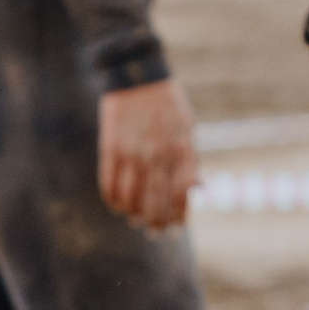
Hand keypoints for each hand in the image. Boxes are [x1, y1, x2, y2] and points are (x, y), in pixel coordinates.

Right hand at [98, 77, 198, 230]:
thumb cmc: (167, 104)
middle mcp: (158, 155)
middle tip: (155, 232)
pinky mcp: (110, 150)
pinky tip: (119, 205)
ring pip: (131, 201)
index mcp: (181, 148)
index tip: (176, 228)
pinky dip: (114, 202)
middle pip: (155, 203)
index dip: (179, 216)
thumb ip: (190, 159)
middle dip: (156, 224)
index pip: (182, 195)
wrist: (137, 76)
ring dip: (134, 216)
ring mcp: (132, 154)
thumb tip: (198, 189)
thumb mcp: (187, 127)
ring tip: (137, 219)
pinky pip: (110, 187)